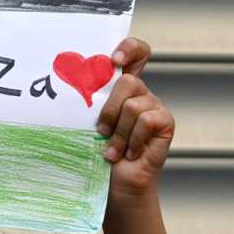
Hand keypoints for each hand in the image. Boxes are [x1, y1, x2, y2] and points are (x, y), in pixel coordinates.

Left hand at [97, 38, 174, 207]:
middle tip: (100, 131)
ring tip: (113, 149)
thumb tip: (69, 82)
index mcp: (120, 86)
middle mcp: (139, 92)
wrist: (115, 185)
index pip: (134, 52)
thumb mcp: (88, 123)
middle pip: (127, 81)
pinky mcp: (165, 121)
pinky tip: (129, 152)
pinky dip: (132, 139)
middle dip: (109, 109)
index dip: (128, 48)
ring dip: (118, 132)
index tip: (113, 61)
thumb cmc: (97, 154)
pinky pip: (146, 120)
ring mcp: (154, 105)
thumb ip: (89, 101)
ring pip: (133, 105)